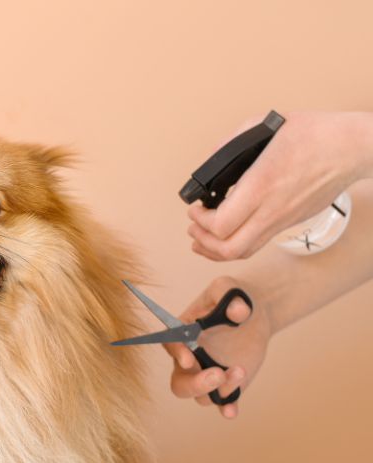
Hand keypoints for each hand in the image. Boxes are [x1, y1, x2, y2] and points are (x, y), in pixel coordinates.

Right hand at [163, 277, 273, 418]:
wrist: (254, 312)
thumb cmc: (232, 297)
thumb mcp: (229, 287)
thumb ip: (229, 295)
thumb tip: (238, 313)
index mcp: (183, 333)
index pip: (171, 345)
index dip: (177, 353)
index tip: (190, 358)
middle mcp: (190, 358)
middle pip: (179, 383)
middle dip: (195, 384)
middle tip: (217, 374)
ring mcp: (207, 374)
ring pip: (203, 395)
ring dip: (220, 388)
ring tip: (240, 370)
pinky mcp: (227, 384)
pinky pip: (222, 402)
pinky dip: (226, 407)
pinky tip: (232, 410)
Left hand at [188, 111, 372, 259]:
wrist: (352, 147)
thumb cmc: (314, 134)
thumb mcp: (265, 127)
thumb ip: (231, 144)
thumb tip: (210, 161)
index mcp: (262, 185)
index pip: (222, 224)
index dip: (200, 221)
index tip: (194, 208)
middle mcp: (272, 209)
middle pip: (229, 248)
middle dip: (203, 241)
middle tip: (193, 226)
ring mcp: (283, 220)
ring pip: (244, 252)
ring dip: (216, 250)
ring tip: (202, 238)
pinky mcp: (290, 223)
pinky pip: (258, 244)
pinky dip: (236, 245)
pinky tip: (227, 236)